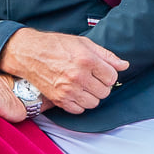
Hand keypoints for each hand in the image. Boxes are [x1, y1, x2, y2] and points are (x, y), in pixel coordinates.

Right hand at [0, 28, 127, 113]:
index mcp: (86, 60)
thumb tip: (123, 65)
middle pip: (105, 92)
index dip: (108, 74)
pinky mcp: (59, 99)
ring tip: (83, 86)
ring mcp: (68, 90)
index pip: (112, 77)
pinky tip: (75, 93)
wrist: (29, 53)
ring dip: (91, 96)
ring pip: (94, 103)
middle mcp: (78, 76)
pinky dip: (79, 104)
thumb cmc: (55, 45)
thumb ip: (106, 55)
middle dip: (101, 85)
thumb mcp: (83, 43)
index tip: (101, 71)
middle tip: (91, 78)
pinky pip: (79, 110)